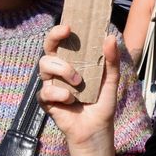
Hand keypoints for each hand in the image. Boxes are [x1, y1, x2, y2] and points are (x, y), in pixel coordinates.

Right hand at [39, 25, 119, 148]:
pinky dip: (60, 94)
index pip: (61, 43)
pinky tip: (70, 100)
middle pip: (47, 49)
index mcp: (72, 63)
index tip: (69, 26)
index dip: (59, 32)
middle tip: (66, 33)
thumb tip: (110, 37)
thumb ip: (111, 60)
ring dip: (63, 69)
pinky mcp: (46, 101)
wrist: (96, 128)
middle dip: (54, 38)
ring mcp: (51, 85)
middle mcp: (58, 71)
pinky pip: (45, 91)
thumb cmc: (102, 102)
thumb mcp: (111, 79)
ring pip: (44, 65)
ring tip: (78, 82)